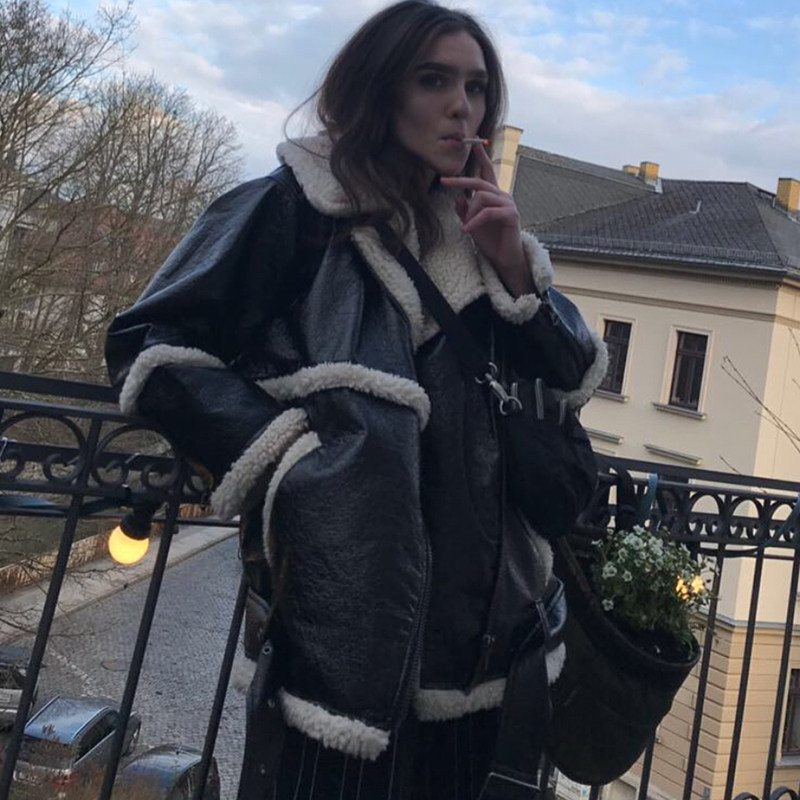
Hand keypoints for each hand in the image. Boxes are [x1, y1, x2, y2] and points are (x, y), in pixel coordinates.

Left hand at [440, 144, 533, 296]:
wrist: (505, 258)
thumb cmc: (491, 240)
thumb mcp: (472, 223)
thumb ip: (465, 210)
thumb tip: (458, 197)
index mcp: (493, 196)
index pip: (487, 172)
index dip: (482, 157)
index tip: (475, 143)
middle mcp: (502, 196)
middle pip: (479, 181)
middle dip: (460, 181)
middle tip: (443, 181)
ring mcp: (508, 204)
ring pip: (482, 197)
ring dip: (470, 213)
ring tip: (467, 227)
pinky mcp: (511, 215)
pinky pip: (487, 212)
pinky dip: (474, 221)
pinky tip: (467, 230)